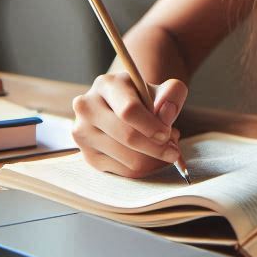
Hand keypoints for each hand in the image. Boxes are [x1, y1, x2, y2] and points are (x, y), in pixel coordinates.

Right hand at [72, 72, 187, 177]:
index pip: (129, 110)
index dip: (152, 125)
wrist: (120, 109)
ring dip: (153, 159)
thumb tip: (167, 114)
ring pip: (127, 158)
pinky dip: (144, 168)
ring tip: (165, 148)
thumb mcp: (161, 89)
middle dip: (156, 147)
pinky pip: (123, 171)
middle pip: (127, 136)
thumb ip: (172, 94)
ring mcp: (83, 133)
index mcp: (107, 85)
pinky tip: (151, 156)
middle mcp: (87, 107)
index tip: (168, 134)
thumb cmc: (144, 98)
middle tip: (173, 150)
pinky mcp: (87, 156)